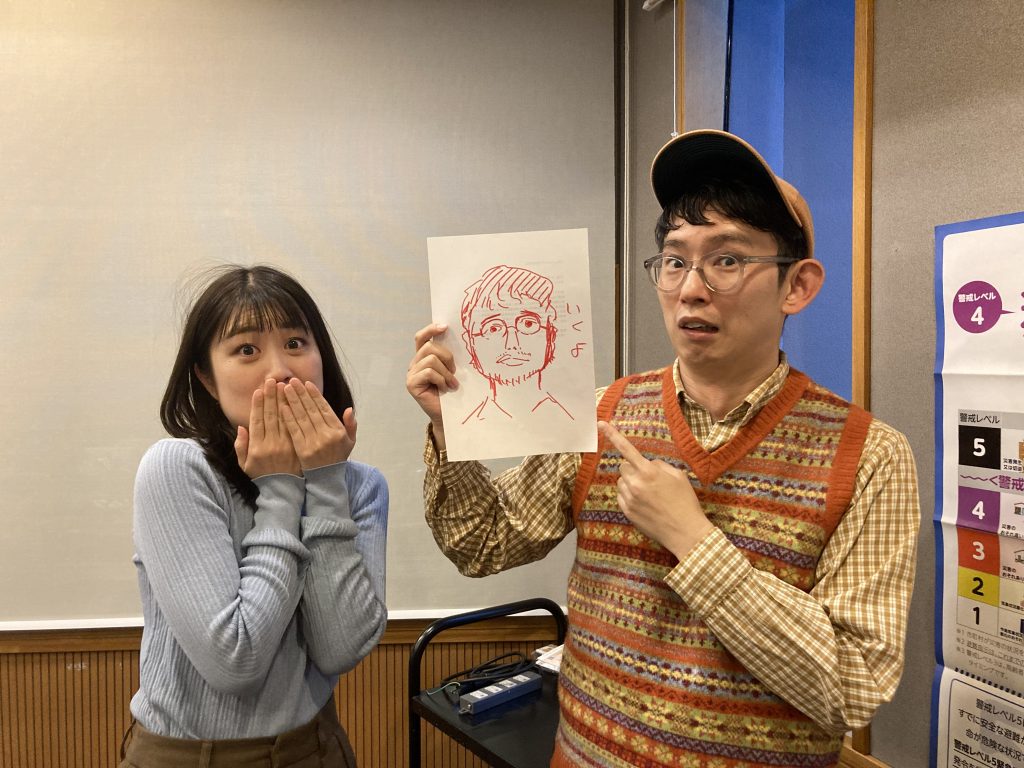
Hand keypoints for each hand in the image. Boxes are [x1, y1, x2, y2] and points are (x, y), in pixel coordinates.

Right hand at [235, 378, 301, 478]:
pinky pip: (296, 426)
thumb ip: (241, 446)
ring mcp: (286, 446)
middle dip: (271, 397)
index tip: (259, 391)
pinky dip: (295, 413)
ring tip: (283, 385)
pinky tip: (294, 401)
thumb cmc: (262, 475)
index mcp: (256, 447)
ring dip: (283, 401)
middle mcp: (271, 445)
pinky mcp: (297, 447)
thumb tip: (241, 427)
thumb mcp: (245, 464)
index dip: (258, 405)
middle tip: (271, 380)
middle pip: (271, 416)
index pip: (257, 421)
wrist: (284, 491)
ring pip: (284, 418)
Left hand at [279, 379, 355, 469]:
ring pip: (301, 417)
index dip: (314, 395)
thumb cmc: (337, 457)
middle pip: (311, 410)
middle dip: (300, 393)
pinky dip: (288, 418)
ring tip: (284, 388)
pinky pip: (293, 430)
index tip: (306, 383)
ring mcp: (314, 443)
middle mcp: (327, 435)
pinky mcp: (301, 450)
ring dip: (292, 401)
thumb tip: (349, 409)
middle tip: (291, 380)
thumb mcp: (350, 442)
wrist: (326, 480)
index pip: (324, 408)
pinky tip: (282, 407)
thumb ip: (351, 425)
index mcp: (338, 431)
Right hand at [406, 323, 457, 447]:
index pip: (422, 337)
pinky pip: (429, 372)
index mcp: (423, 358)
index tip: (445, 326)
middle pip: (429, 347)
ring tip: (451, 384)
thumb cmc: (451, 392)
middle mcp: (414, 364)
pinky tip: (444, 389)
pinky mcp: (411, 384)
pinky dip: (441, 380)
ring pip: (431, 359)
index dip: (431, 330)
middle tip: (454, 371)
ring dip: (446, 372)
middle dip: (447, 357)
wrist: (448, 415)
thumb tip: (453, 338)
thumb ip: (448, 356)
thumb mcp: (451, 370)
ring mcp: (411, 374)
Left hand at [598, 420, 713, 558]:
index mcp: (648, 472)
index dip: (613, 435)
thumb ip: (660, 465)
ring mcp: (629, 499)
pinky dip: (628, 495)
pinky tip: (644, 502)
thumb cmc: (685, 502)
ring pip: (621, 481)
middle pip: (623, 466)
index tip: (600, 423)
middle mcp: (635, 484)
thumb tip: (649, 463)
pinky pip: (620, 495)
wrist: (685, 532)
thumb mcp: (678, 476)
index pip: (627, 449)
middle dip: (633, 468)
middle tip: (648, 477)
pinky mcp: (627, 511)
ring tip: (648, 493)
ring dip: (630, 482)